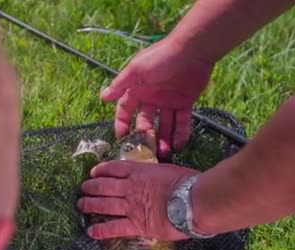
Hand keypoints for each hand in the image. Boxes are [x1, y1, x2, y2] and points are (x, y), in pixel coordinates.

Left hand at [76, 160, 198, 240]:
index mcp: (140, 172)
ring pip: (103, 205)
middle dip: (91, 187)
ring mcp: (131, 207)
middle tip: (83, 188)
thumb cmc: (189, 183)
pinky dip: (100, 230)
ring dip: (89, 204)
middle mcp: (131, 188)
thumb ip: (157, 174)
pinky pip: (114, 228)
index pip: (114, 168)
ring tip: (81, 205)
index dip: (101, 169)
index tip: (94, 172)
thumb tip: (159, 176)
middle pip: (104, 185)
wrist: (194, 201)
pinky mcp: (136, 225)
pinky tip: (90, 231)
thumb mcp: (169, 170)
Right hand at [101, 38, 213, 156]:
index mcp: (138, 89)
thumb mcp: (136, 70)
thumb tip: (103, 97)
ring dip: (163, 139)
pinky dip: (180, 134)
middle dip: (145, 135)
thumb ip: (120, 85)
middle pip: (145, 121)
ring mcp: (169, 101)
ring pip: (164, 125)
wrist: (192, 51)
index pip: (125, 110)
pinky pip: (182, 122)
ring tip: (162, 153)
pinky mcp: (185, 103)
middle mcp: (151, 97)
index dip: (122, 123)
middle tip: (146, 149)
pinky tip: (178, 145)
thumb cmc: (161, 58)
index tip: (121, 138)